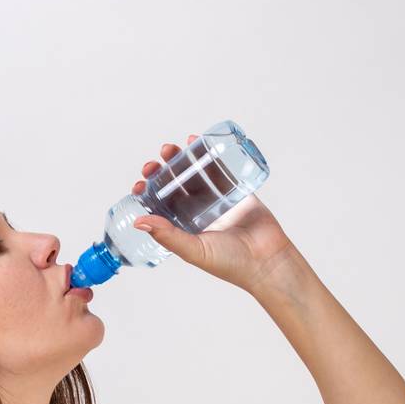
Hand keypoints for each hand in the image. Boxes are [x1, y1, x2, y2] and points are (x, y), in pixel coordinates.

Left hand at [131, 133, 293, 290]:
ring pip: (194, 174)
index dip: (148, 195)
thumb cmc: (230, 263)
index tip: (140, 185)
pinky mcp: (236, 190)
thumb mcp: (194, 250)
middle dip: (161, 173)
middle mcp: (199, 214)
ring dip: (180, 160)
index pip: (161, 208)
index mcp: (185, 229)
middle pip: (175, 187)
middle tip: (153, 164)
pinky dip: (207, 154)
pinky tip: (195, 141)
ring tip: (169, 150)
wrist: (267, 260)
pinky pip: (220, 168)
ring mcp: (217, 200)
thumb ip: (168, 236)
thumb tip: (137, 221)